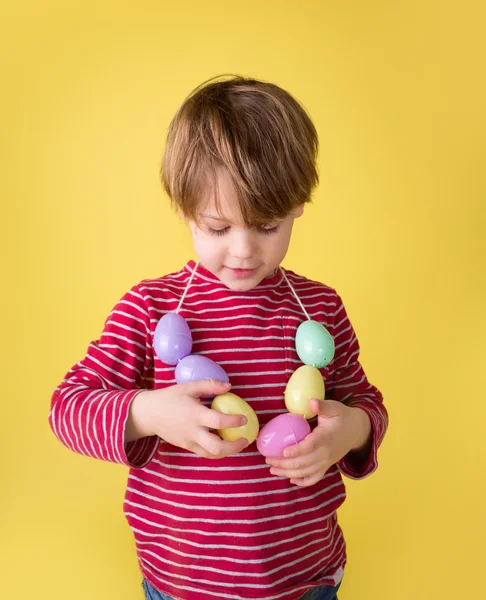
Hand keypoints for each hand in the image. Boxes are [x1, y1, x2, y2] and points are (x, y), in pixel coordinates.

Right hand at [126, 380, 248, 458]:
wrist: (149, 414)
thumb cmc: (170, 397)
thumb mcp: (189, 387)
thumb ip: (210, 385)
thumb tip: (229, 386)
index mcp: (195, 415)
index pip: (218, 422)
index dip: (234, 421)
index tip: (244, 418)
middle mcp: (193, 431)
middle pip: (217, 447)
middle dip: (234, 446)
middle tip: (245, 439)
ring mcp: (189, 442)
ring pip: (211, 454)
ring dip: (228, 452)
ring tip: (238, 443)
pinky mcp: (187, 447)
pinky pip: (204, 453)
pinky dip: (217, 450)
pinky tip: (224, 442)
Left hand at [265, 398, 371, 486]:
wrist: (357, 431)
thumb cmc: (342, 416)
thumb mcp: (334, 407)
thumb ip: (322, 405)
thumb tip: (310, 401)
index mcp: (326, 438)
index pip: (310, 447)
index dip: (297, 450)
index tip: (283, 452)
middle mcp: (326, 453)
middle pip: (304, 463)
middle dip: (284, 463)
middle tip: (268, 459)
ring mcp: (327, 462)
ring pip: (306, 472)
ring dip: (288, 473)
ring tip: (272, 469)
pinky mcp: (327, 466)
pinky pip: (315, 478)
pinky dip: (303, 481)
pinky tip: (291, 479)